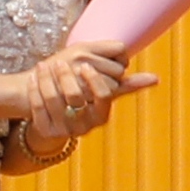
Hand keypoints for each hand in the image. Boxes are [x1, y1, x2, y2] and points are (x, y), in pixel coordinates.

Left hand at [18, 43, 140, 144]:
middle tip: (59, 60)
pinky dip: (35, 89)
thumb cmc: (83, 101)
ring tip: (45, 64)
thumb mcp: (102, 95)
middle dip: (66, 76)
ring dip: (48, 80)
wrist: (53, 121)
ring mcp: (63, 130)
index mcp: (101, 117)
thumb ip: (125, 85)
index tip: (86, 64)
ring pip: (54, 101)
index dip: (95, 80)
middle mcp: (84, 127)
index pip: (103, 96)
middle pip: (76, 97)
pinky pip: (37, 107)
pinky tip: (34, 75)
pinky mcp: (44, 130)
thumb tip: (156, 78)